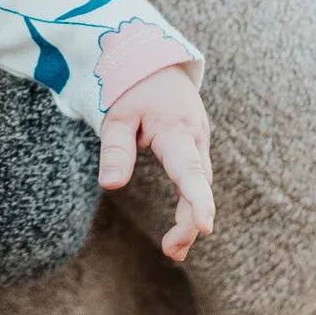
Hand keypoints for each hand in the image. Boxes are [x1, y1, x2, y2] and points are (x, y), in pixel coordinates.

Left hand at [98, 63, 215, 262]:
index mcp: (177, 131)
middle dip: (189, 220)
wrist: (156, 63)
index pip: (191, 171)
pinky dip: (192, 202)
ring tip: (173, 250)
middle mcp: (196, 138)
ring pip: (201, 184)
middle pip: (199, 185)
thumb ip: (116, 150)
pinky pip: (198, 179)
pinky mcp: (195, 147)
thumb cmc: (132, 89)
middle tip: (171, 251)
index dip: (199, 201)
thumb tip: (111, 186)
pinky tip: (182, 228)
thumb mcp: (117, 116)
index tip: (205, 227)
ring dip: (190, 217)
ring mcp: (199, 142)